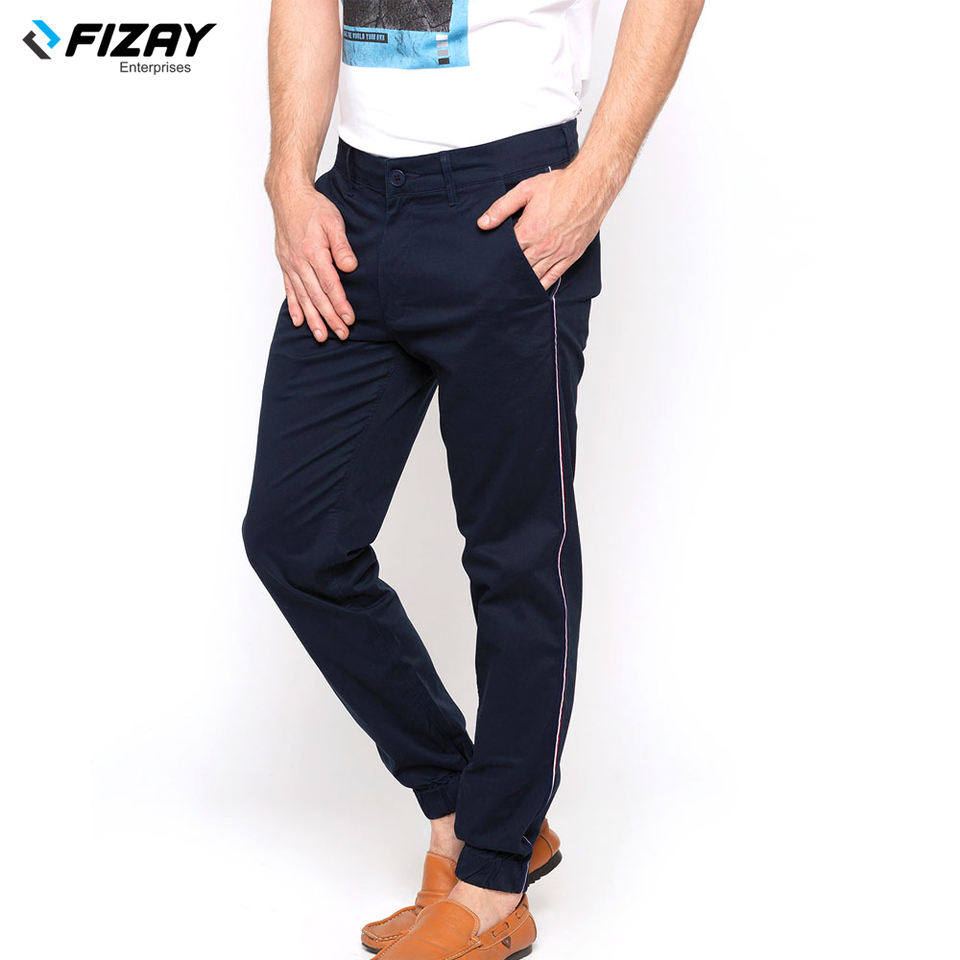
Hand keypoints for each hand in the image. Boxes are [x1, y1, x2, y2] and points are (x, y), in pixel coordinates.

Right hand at [269, 179, 357, 341]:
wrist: (288, 197)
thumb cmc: (313, 208)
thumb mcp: (333, 221)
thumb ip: (342, 246)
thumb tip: (350, 267)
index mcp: (313, 253)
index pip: (329, 285)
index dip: (340, 304)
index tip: (349, 319)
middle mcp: (300, 262)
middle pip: (317, 296)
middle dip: (329, 318)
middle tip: (341, 334)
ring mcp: (290, 265)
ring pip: (303, 298)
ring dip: (313, 319)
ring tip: (321, 336)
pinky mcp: (285, 265)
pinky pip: (289, 290)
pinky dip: (294, 307)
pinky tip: (299, 321)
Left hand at [477, 164, 608, 289]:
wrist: (590, 186)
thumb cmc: (560, 186)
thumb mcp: (525, 190)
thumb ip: (501, 208)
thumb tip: (483, 223)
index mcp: (529, 231)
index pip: (507, 253)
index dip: (497, 259)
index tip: (490, 264)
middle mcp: (542, 246)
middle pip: (519, 267)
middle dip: (508, 272)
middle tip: (496, 281)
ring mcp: (558, 253)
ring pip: (535, 275)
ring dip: (523, 281)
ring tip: (510, 290)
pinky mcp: (571, 256)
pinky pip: (554, 276)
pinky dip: (543, 284)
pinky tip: (534, 288)